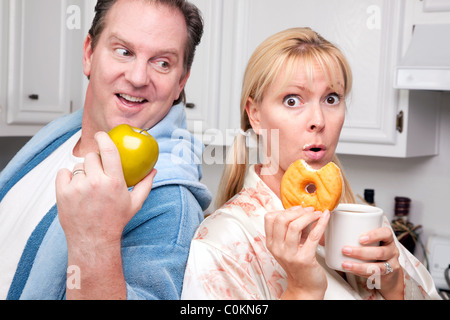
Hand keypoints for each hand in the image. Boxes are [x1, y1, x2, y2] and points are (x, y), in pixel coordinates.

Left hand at [55, 131, 155, 298]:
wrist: (93, 241)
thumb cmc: (115, 222)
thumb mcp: (135, 204)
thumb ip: (145, 184)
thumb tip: (154, 170)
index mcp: (114, 182)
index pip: (109, 150)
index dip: (104, 138)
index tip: (101, 134)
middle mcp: (96, 183)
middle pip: (92, 156)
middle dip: (95, 160)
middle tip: (97, 171)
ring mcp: (78, 188)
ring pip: (78, 165)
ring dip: (83, 171)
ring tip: (87, 185)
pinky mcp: (63, 193)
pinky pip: (63, 172)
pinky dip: (68, 177)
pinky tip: (75, 187)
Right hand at [264, 206, 329, 299]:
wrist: (305, 287)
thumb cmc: (299, 265)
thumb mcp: (290, 246)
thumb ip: (293, 229)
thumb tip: (303, 210)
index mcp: (271, 243)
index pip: (270, 218)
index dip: (284, 210)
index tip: (297, 209)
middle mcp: (278, 249)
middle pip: (281, 219)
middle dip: (297, 211)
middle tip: (309, 210)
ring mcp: (290, 255)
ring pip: (295, 226)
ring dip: (308, 216)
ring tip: (316, 214)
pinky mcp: (304, 259)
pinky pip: (313, 236)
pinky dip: (321, 223)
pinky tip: (324, 217)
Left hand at [340, 226, 403, 298]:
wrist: (385, 270)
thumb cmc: (370, 249)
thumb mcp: (366, 240)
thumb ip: (349, 232)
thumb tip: (323, 226)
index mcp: (386, 238)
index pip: (385, 233)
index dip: (374, 235)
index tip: (360, 238)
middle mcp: (392, 250)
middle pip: (380, 251)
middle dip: (361, 252)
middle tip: (345, 249)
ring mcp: (391, 264)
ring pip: (378, 266)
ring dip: (360, 265)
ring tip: (345, 264)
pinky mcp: (387, 276)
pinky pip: (375, 276)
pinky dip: (361, 273)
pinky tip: (351, 270)